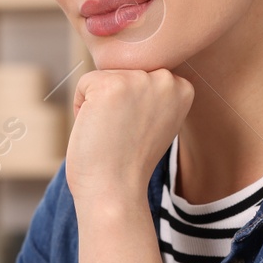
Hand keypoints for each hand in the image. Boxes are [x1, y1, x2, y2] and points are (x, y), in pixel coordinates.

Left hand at [66, 68, 192, 213]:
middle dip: (114, 103)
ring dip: (98, 106)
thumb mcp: (155, 120)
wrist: (116, 191)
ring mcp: (138, 80)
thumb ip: (151, 93)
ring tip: (111, 134)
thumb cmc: (129, 162)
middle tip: (123, 135)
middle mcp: (165, 78)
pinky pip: (83, 84)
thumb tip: (131, 72)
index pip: (141, 76)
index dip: (131, 106)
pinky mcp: (109, 85)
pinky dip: (81, 109)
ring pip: (103, 77)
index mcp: (182, 87)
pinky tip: (97, 130)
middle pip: (122, 72)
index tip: (138, 132)